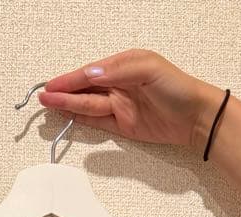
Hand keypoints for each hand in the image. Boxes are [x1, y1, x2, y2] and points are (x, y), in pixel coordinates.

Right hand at [38, 48, 225, 154]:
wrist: (197, 117)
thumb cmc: (178, 88)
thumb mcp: (149, 69)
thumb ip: (118, 71)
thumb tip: (90, 74)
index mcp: (123, 66)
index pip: (90, 73)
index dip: (70, 80)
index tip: (53, 86)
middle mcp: (119, 85)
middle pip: (85, 89)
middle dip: (64, 93)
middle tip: (43, 97)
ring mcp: (120, 107)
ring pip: (88, 106)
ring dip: (68, 106)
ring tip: (48, 106)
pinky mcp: (124, 126)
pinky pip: (98, 123)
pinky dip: (82, 120)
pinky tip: (67, 118)